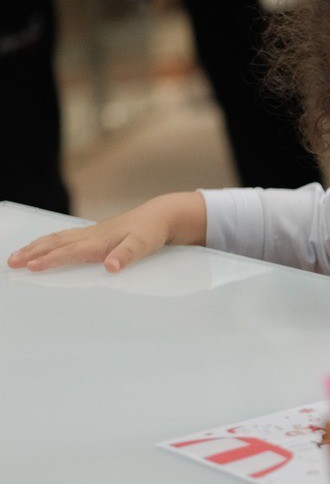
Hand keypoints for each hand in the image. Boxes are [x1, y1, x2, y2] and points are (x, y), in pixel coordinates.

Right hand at [7, 192, 205, 272]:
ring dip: (35, 247)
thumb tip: (110, 267)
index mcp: (98, 241)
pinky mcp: (93, 233)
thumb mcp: (143, 245)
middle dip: (32, 253)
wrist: (160, 216)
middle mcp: (90, 236)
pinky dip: (48, 242)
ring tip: (16, 256)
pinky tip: (41, 246)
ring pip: (56, 239)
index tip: (29, 267)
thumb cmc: (151, 232)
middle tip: (10, 263)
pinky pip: (64, 237)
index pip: (68, 252)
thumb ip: (126, 255)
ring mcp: (90, 233)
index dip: (49, 260)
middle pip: (55, 244)